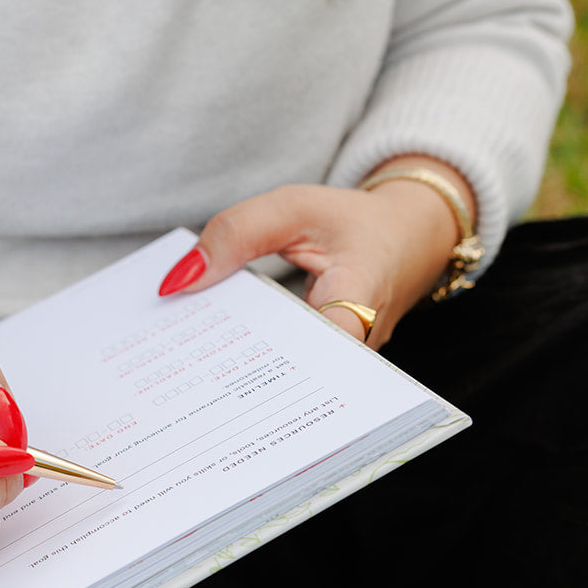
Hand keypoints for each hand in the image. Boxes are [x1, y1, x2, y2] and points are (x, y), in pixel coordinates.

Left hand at [157, 157, 473, 347]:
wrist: (408, 238)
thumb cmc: (353, 223)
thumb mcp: (294, 208)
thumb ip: (238, 234)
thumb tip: (180, 280)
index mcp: (361, 294)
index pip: (324, 341)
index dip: (275, 359)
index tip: (224, 365)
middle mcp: (359, 343)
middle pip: (294, 373)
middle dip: (236, 373)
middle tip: (179, 369)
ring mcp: (346, 362)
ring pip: (289, 379)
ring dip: (240, 370)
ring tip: (186, 367)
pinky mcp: (331, 366)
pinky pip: (288, 371)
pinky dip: (252, 361)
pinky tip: (211, 356)